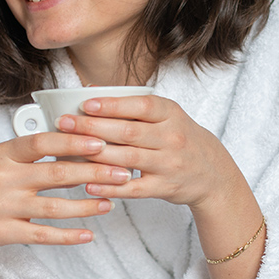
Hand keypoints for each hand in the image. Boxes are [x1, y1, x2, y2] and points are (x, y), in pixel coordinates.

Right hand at [0, 131, 129, 278]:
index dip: (72, 141)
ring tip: (111, 202)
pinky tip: (88, 233)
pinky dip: (68, 235)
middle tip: (122, 172)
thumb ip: (32, 152)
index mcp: (3, 154)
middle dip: (94, 173)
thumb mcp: (0, 162)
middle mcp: (1, 178)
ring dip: (87, 206)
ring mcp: (1, 207)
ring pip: (54, 207)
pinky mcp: (2, 233)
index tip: (100, 142)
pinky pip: (42, 235)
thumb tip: (77, 136)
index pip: (41, 142)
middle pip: (55, 174)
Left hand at [56, 93, 231, 211]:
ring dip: (96, 156)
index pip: (140, 106)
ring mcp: (169, 164)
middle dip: (92, 128)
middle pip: (128, 132)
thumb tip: (90, 90)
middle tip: (65, 124)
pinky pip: (134, 188)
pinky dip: (110, 187)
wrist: (213, 172)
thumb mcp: (167, 115)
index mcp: (171, 113)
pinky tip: (89, 184)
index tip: (85, 104)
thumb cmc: (180, 138)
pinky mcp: (165, 187)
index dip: (112, 106)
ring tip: (69, 151)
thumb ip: (132, 104)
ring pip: (127, 159)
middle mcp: (172, 137)